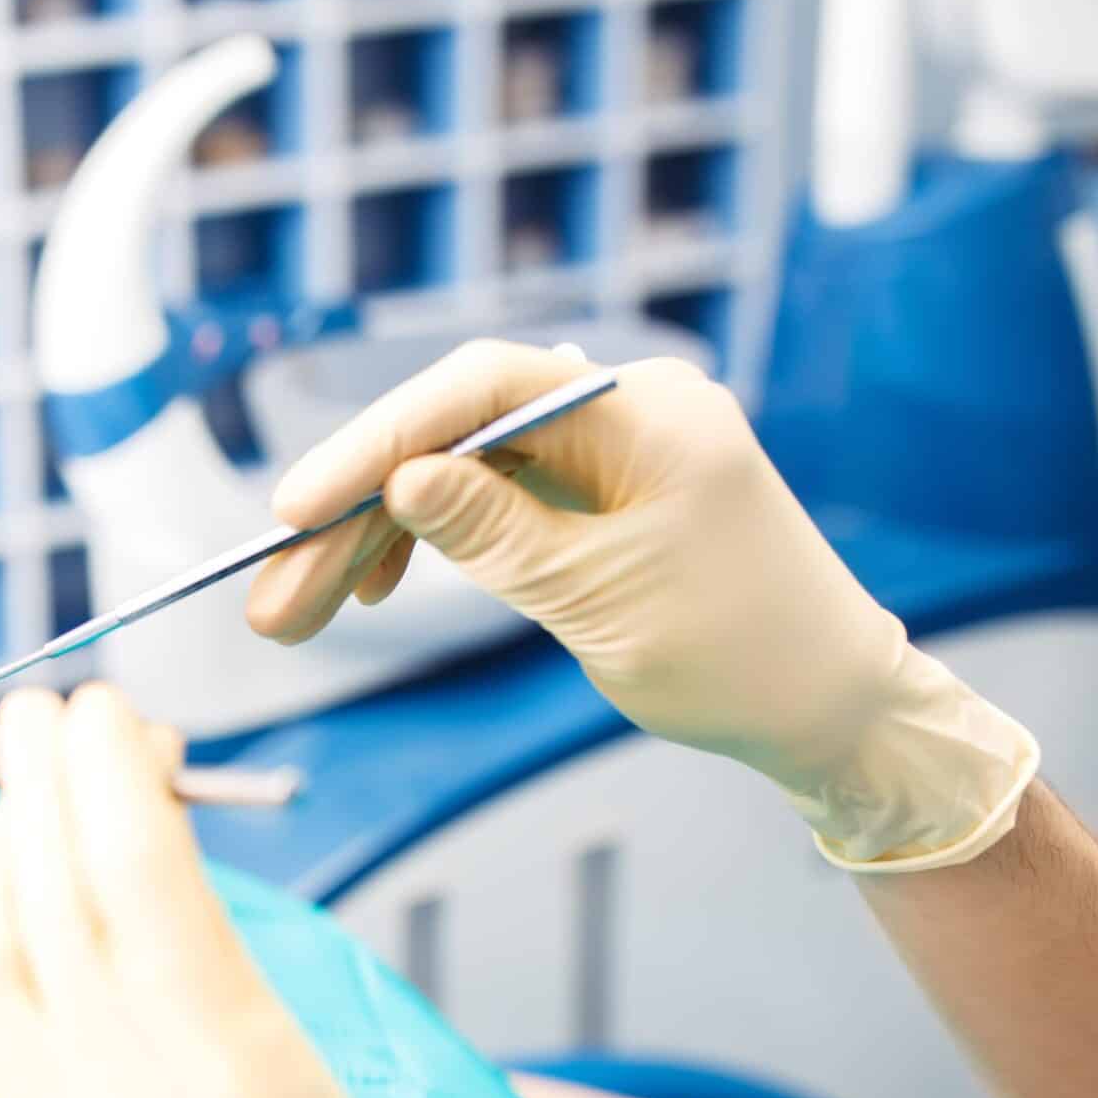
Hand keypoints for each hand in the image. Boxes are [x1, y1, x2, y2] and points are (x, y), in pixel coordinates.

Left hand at [0, 682, 601, 1097]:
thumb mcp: (308, 1069)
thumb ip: (205, 952)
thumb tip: (120, 816)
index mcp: (245, 1074)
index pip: (143, 873)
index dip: (110, 772)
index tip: (100, 712)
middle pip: (59, 906)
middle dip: (44, 792)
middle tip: (41, 720)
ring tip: (14, 810)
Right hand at [241, 342, 1038, 870]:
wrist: (827, 706)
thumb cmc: (738, 656)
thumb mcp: (602, 599)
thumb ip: (497, 534)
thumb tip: (401, 478)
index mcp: (645, 413)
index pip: (480, 391)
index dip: (375, 439)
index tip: (294, 504)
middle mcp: (622, 411)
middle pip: (453, 440)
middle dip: (353, 517)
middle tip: (270, 596)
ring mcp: (606, 451)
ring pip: (456, 477)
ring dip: (372, 541)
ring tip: (291, 614)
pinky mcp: (593, 494)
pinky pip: (487, 501)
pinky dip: (426, 544)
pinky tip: (365, 587)